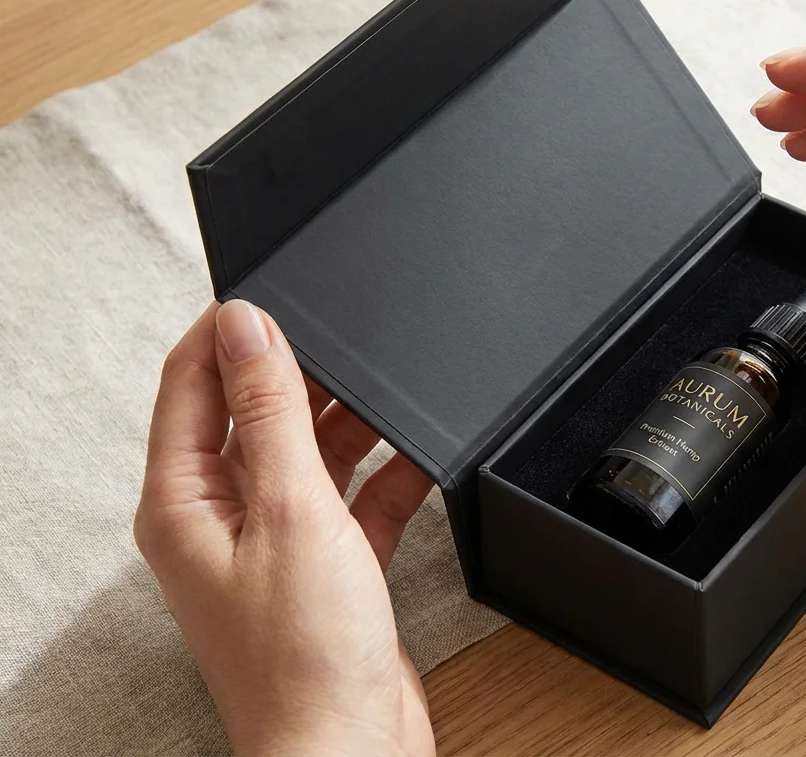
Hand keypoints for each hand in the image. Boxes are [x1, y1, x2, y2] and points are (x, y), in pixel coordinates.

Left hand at [135, 300, 434, 754]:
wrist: (351, 747)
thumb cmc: (304, 658)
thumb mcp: (290, 510)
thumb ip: (271, 413)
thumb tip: (246, 326)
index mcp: (184, 501)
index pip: (190, 385)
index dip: (229, 332)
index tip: (280, 291)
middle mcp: (222, 518)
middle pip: (255, 414)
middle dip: (303, 374)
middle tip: (355, 339)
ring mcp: (276, 544)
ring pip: (310, 453)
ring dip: (352, 422)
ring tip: (395, 389)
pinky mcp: (328, 566)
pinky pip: (356, 497)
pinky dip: (388, 473)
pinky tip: (423, 452)